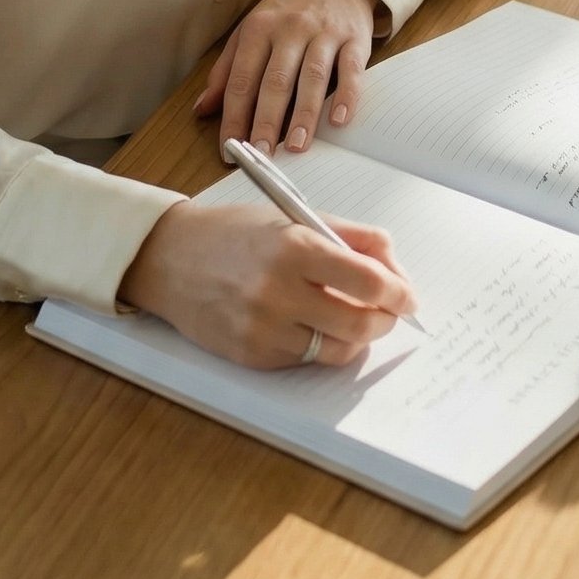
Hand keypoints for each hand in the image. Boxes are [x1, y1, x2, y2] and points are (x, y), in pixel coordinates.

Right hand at [118, 196, 414, 367]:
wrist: (170, 258)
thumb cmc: (235, 233)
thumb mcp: (293, 217)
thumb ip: (350, 237)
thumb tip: (394, 269)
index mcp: (295, 247)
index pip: (369, 281)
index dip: (399, 292)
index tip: (408, 296)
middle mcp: (279, 291)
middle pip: (360, 323)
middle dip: (385, 320)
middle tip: (388, 312)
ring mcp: (264, 328)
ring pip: (337, 350)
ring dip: (357, 338)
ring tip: (353, 319)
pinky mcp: (251, 355)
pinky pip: (305, 360)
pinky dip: (319, 346)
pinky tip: (312, 325)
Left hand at [194, 0, 378, 153]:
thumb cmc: (287, 11)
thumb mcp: (250, 31)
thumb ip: (226, 70)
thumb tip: (202, 109)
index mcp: (259, 28)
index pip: (242, 79)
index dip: (234, 116)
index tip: (231, 148)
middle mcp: (290, 29)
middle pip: (275, 80)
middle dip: (266, 120)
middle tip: (262, 154)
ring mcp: (324, 33)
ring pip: (312, 77)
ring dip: (303, 114)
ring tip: (296, 147)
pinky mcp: (354, 38)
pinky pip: (350, 70)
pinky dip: (346, 95)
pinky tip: (339, 120)